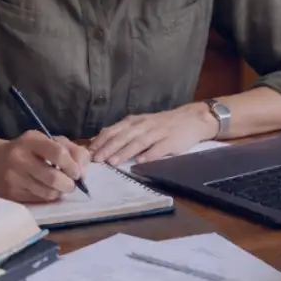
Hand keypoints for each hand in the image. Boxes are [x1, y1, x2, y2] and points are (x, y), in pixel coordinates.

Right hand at [0, 130, 90, 202]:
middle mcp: (19, 158)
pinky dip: (48, 196)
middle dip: (68, 184)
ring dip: (60, 192)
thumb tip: (83, 171)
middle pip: (53, 178)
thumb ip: (71, 150)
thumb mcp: (48, 141)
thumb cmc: (28, 149)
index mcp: (31, 140)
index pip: (58, 153)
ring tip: (60, 187)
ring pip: (47, 192)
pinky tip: (47, 189)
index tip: (77, 172)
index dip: (72, 166)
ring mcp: (14, 177)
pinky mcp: (11, 193)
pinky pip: (38, 199)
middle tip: (72, 184)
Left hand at [90, 104, 216, 165]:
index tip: (89, 152)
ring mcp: (158, 132)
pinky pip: (159, 148)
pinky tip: (140, 161)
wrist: (192, 119)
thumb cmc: (163, 125)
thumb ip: (123, 133)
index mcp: (135, 121)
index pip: (114, 130)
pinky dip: (149, 154)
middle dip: (108, 148)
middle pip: (123, 136)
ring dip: (124, 152)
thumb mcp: (141, 125)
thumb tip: (99, 143)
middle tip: (96, 160)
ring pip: (138, 141)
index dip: (101, 141)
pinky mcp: (172, 140)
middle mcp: (144, 125)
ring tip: (113, 162)